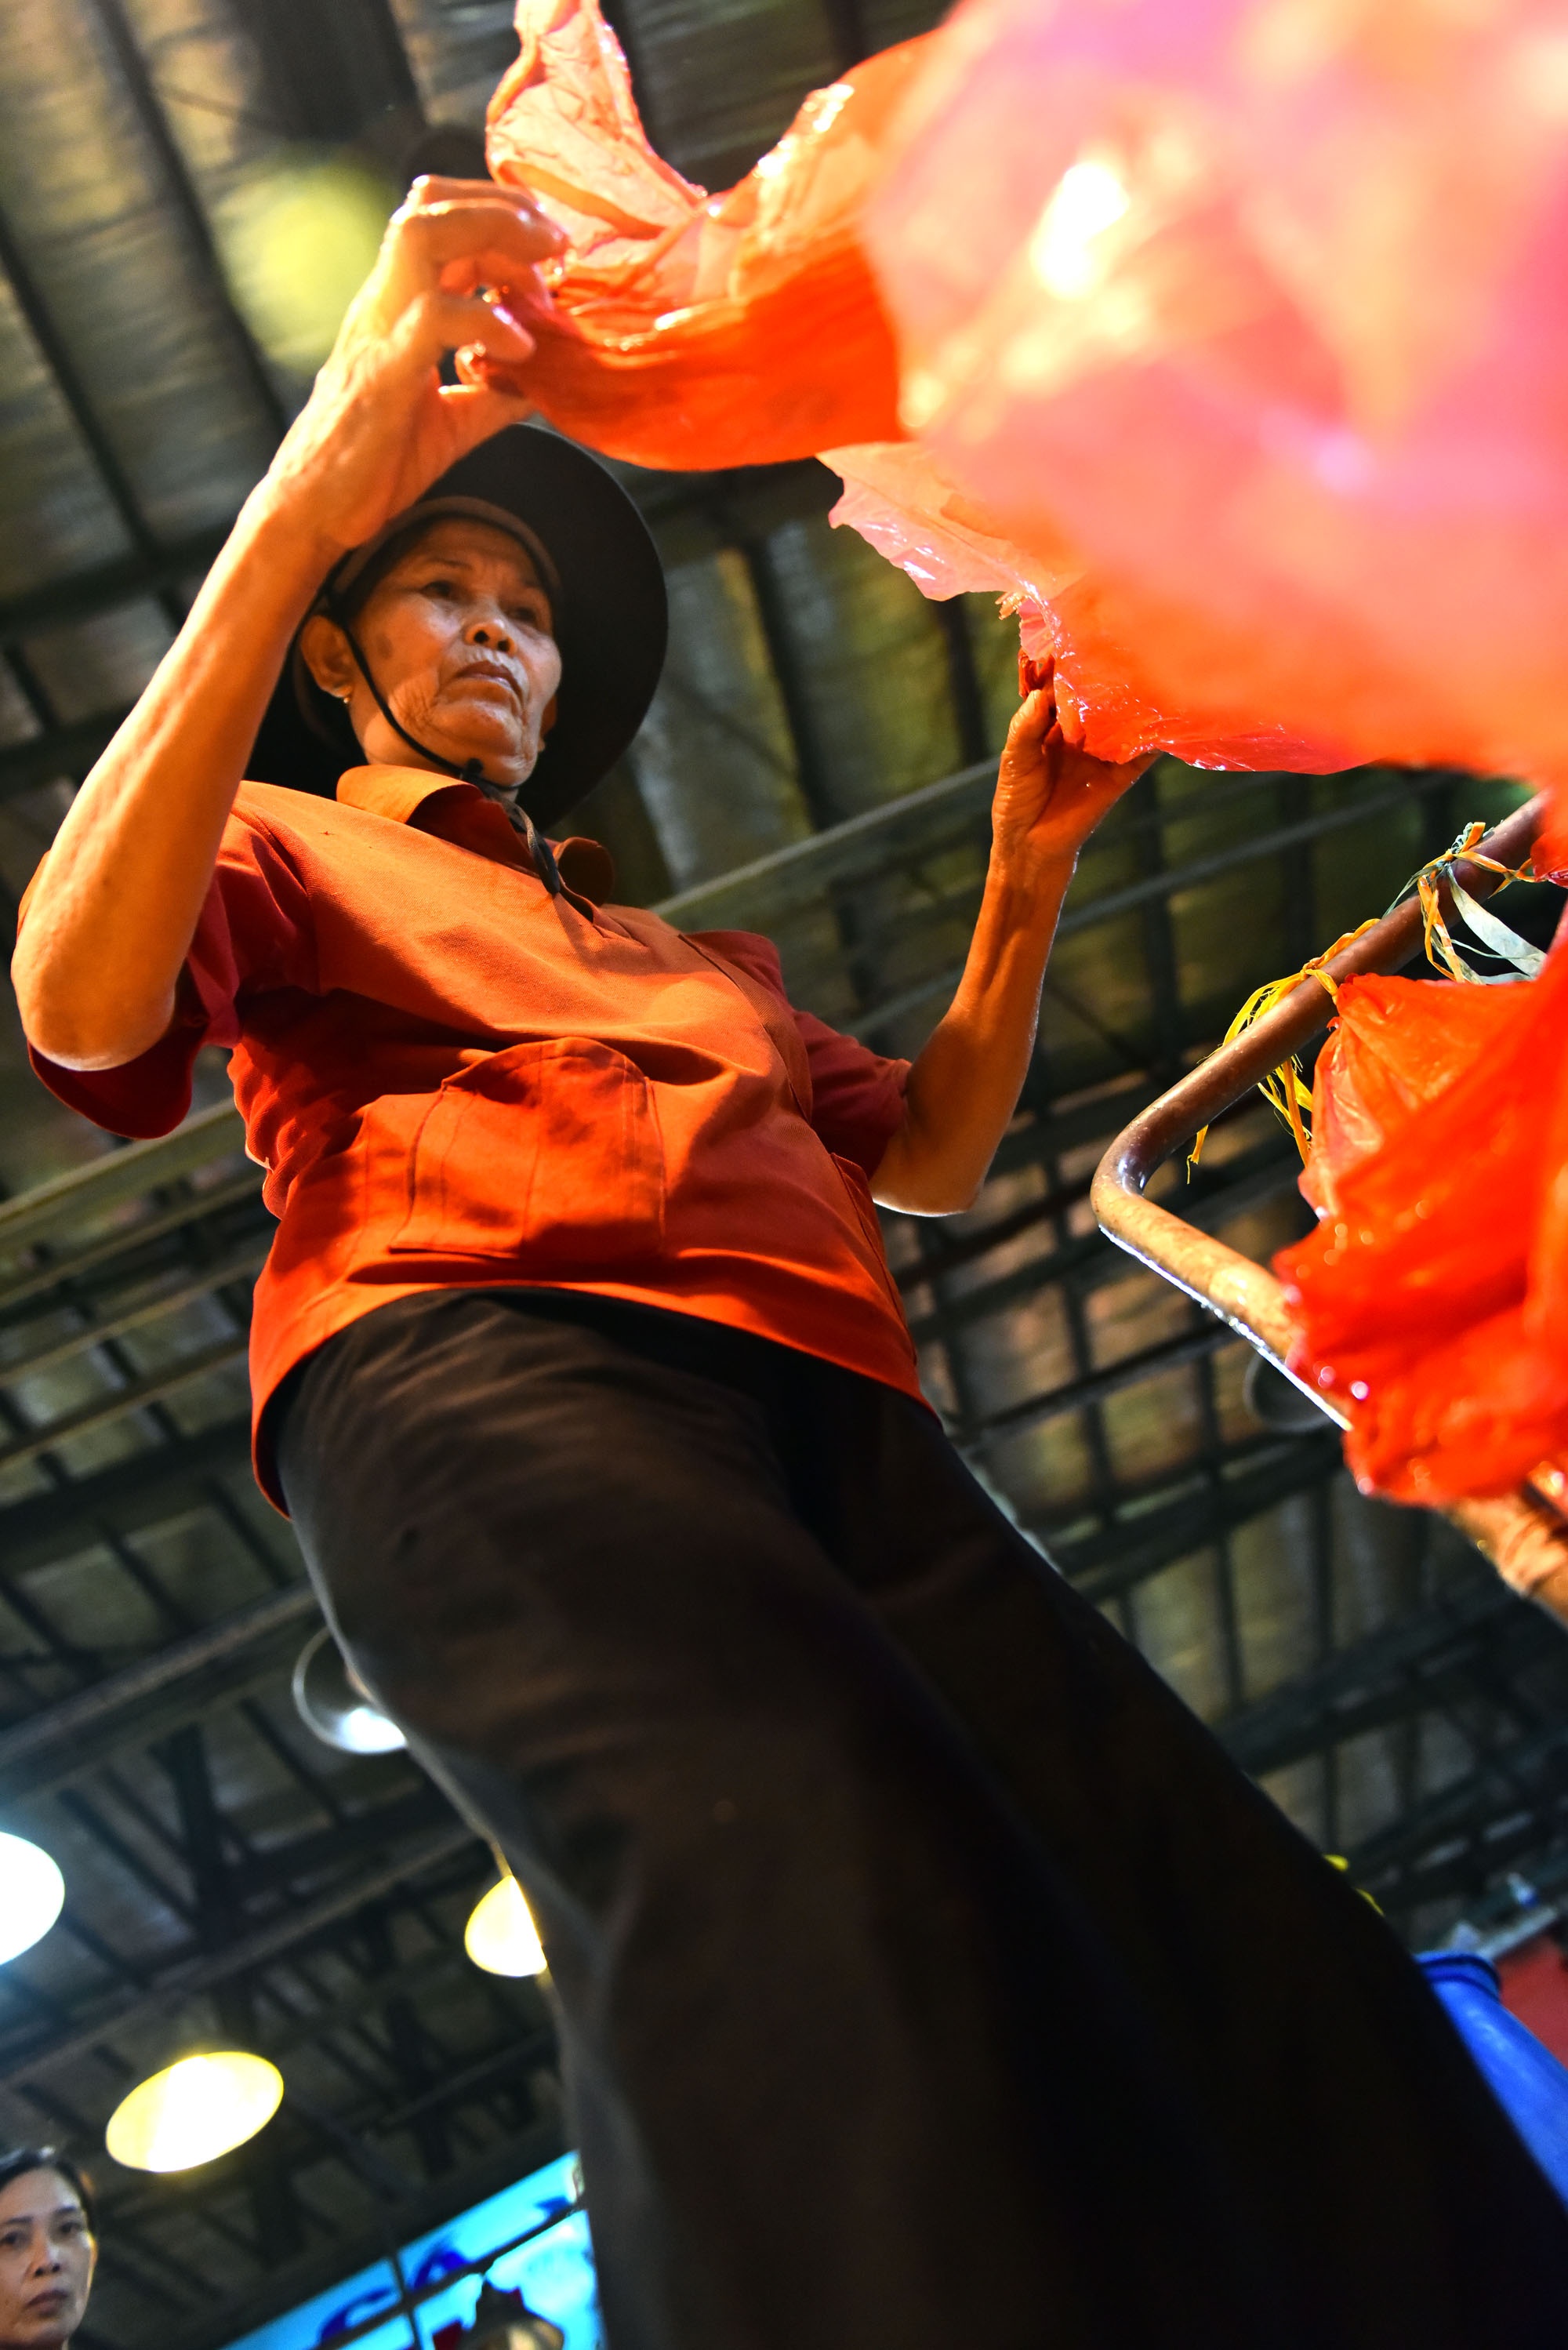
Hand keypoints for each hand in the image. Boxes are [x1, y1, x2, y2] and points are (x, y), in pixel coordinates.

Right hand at [262, 177, 566, 558]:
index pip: (440, 220)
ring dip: (492, 237)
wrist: (314, 511)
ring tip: (541, 278)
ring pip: (422, 236)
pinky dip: (485, 321)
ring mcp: (379, 332)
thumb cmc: (370, 466)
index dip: (497, 216)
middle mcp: (383, 303)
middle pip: (431, 206)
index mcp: (397, 307)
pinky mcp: (383, 374)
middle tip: (555, 243)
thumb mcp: (449, 424)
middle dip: (501, 208)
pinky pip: (433, 318)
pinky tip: (519, 349)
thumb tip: (546, 384)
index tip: (548, 248)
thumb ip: (494, 395)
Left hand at [989, 653, 1151, 879]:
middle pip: (1095, 696)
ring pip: (1121, 719)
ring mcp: (1101, 751)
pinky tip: (1167, 719)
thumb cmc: (1016, 801)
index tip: (1076, 632)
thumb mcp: (1014, 760)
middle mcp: (1079, 731)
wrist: (1030, 848)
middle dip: (1105, 672)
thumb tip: (1042, 695)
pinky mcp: (1118, 776)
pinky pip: (1141, 754)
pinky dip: (1154, 738)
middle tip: (1120, 642)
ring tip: (1149, 670)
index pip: (1060, 685)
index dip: (1066, 662)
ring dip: (1133, 700)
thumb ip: (1026, 727)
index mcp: (1049, 722)